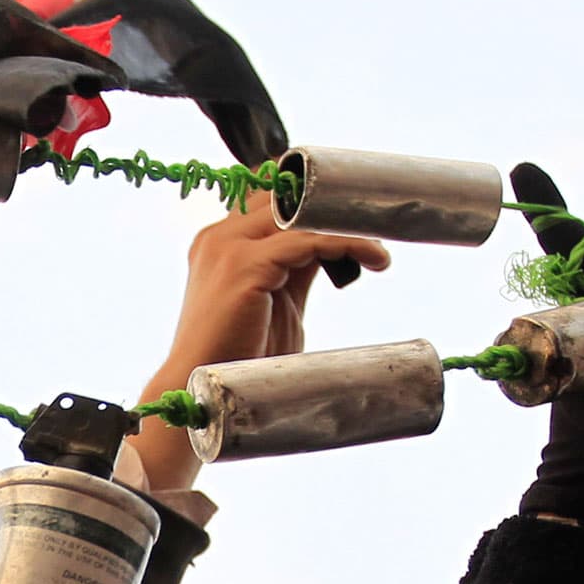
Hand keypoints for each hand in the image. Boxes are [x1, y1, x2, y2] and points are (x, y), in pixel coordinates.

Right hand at [126, 193, 389, 490]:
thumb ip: (296, 266)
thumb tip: (331, 243)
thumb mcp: (276, 298)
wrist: (203, 387)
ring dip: (347, 226)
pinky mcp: (245, 267)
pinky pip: (308, 241)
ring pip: (300, 216)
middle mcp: (219, 237)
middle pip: (285, 197)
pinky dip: (348, 244)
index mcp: (220, 242)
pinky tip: (374, 258)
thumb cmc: (239, 353)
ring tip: (380, 246)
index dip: (312, 200)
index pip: (271, 198)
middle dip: (333, 206)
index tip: (354, 214)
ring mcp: (228, 249)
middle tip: (376, 224)